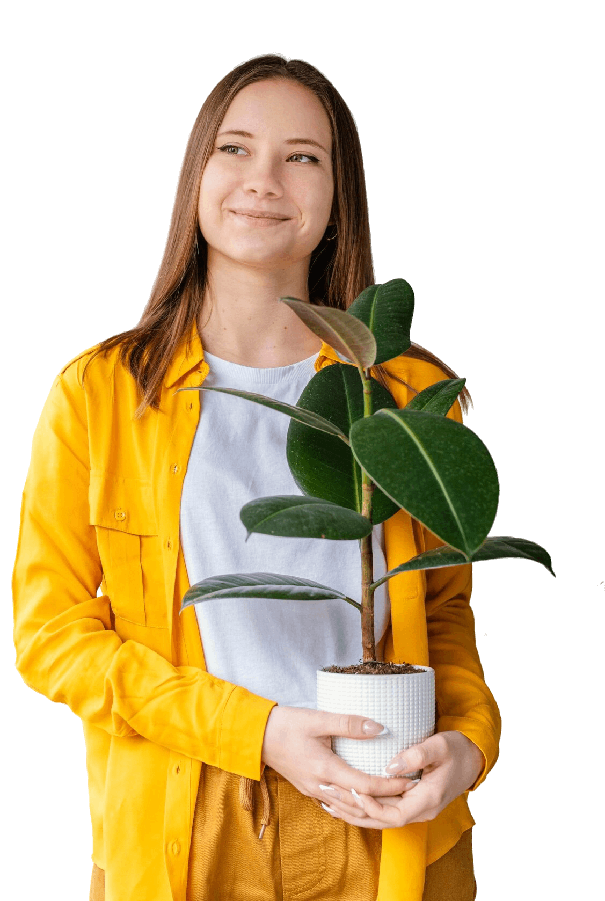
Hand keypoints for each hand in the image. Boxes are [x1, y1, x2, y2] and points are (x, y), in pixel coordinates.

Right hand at [261, 706, 415, 807]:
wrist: (256, 736)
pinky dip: (355, 807)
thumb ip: (349, 723)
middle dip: (387, 801)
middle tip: (410, 795)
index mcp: (325, 769)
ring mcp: (314, 791)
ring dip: (372, 807)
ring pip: (349, 809)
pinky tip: (364, 803)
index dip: (390, 786)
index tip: (410, 781)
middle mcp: (321, 786)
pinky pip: (338, 805)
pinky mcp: (310, 790)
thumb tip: (380, 727)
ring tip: (395, 800)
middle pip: (360, 803)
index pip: (365, 786)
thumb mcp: (318, 718)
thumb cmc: (286, 724)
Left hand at [318, 731, 484, 828]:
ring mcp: (416, 809)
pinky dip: (365, 807)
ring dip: (356, 812)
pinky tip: (347, 799)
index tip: (352, 789)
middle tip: (328, 795)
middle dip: (354, 811)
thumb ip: (417, 754)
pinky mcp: (411, 802)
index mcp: (427, 800)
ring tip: (328, 801)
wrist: (472, 760)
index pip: (393, 816)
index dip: (370, 807)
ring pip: (381, 818)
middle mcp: (421, 810)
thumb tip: (390, 766)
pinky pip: (385, 810)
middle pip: (382, 821)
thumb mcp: (440, 746)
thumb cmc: (456, 750)